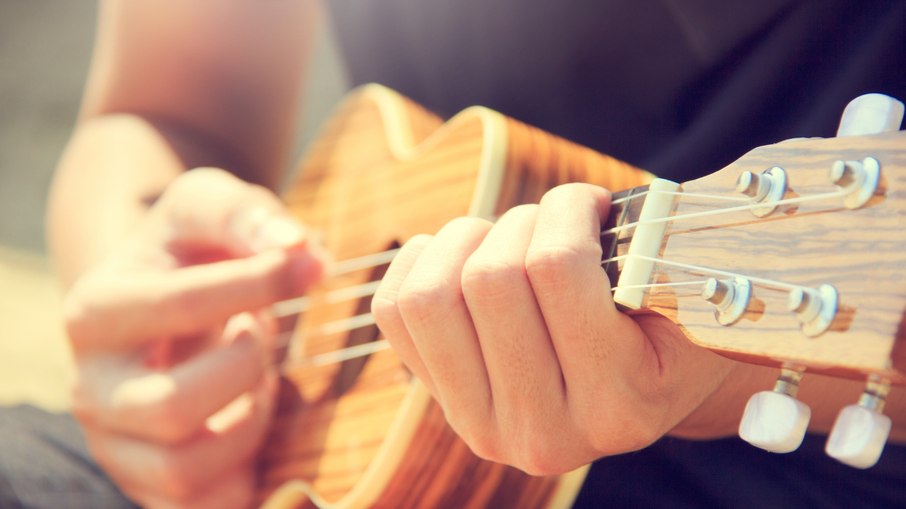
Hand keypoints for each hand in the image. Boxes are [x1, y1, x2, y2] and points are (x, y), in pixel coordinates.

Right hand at [63, 169, 323, 507]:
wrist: (162, 301)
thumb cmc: (191, 252)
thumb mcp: (208, 208)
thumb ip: (247, 215)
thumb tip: (301, 250)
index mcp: (96, 312)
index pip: (180, 306)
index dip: (258, 284)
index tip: (307, 265)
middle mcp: (91, 388)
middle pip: (170, 408)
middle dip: (244, 369)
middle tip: (260, 335)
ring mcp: (117, 444)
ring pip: (185, 469)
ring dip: (246, 422)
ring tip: (255, 380)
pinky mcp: (150, 484)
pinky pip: (206, 505)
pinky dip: (243, 471)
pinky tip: (250, 419)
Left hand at [373, 183, 735, 474]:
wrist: (641, 389)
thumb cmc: (667, 327)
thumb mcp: (690, 298)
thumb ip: (651, 252)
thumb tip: (580, 201)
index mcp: (618, 406)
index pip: (557, 269)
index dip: (568, 207)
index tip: (591, 201)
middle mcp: (545, 433)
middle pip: (489, 280)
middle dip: (522, 221)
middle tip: (553, 220)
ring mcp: (483, 425)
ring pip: (430, 298)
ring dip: (465, 240)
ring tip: (505, 236)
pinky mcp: (443, 404)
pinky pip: (394, 311)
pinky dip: (420, 260)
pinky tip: (462, 253)